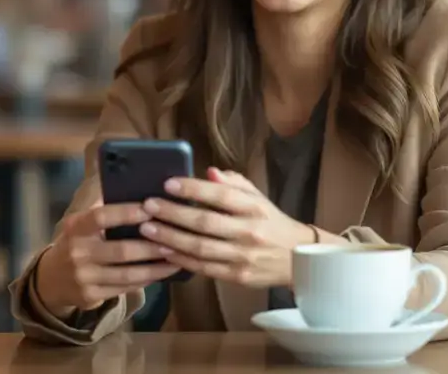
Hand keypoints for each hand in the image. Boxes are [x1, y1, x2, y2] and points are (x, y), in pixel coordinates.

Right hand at [34, 200, 180, 316]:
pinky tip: (162, 273)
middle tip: (175, 239)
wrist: (50, 280)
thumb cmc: (75, 243)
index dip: (126, 213)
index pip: (101, 217)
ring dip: (155, 268)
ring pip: (128, 274)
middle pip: (121, 250)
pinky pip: (126, 288)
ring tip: (177, 258)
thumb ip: (101, 208)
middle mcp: (77, 252)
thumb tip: (130, 183)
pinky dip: (147, 280)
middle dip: (151, 246)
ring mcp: (84, 277)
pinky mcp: (91, 296)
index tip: (150, 208)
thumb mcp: (79, 224)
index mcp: (75, 228)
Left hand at [139, 167, 313, 287]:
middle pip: (205, 222)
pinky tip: (164, 251)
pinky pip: (204, 268)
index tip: (168, 183)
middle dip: (173, 213)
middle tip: (148, 206)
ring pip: (200, 248)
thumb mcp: (258, 198)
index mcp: (255, 208)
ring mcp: (243, 257)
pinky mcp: (238, 277)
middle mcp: (249, 232)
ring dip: (170, 238)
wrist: (300, 260)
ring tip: (147, 229)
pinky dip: (182, 260)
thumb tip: (209, 171)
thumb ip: (234, 184)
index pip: (221, 195)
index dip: (193, 188)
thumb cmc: (271, 223)